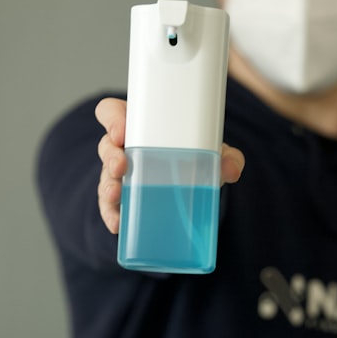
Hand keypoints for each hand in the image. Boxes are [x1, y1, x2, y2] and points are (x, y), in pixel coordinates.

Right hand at [94, 97, 244, 233]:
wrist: (194, 185)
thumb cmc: (194, 156)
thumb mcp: (211, 152)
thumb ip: (226, 156)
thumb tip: (231, 169)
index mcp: (140, 125)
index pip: (112, 112)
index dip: (112, 118)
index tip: (122, 130)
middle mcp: (125, 148)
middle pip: (106, 146)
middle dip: (110, 156)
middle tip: (122, 166)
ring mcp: (120, 175)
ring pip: (105, 177)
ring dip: (107, 186)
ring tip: (116, 195)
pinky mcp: (122, 200)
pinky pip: (109, 207)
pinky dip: (112, 215)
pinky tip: (118, 225)